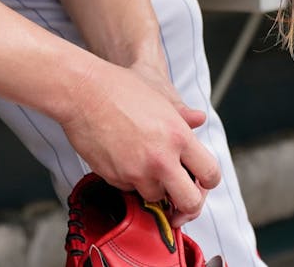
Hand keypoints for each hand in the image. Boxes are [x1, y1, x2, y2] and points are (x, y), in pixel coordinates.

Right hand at [125, 56, 211, 225]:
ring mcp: (137, 172)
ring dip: (154, 186)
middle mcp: (161, 159)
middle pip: (189, 202)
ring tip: (146, 163)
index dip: (208, 180)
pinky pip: (130, 189)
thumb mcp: (159, 97)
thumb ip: (183, 116)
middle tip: (181, 197)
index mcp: (179, 136)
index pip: (210, 173)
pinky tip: (124, 157)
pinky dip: (130, 180)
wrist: (83, 92)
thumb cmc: (121, 88)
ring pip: (156, 197)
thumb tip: (199, 119)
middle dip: (188, 204)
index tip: (201, 180)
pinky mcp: (115, 178)